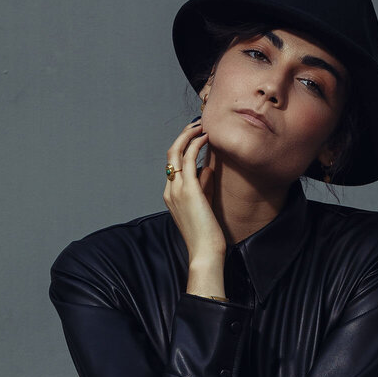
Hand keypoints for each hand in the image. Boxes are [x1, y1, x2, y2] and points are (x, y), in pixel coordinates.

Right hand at [163, 118, 225, 265]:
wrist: (205, 251)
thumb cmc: (206, 233)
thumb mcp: (204, 204)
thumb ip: (204, 186)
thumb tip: (207, 168)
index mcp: (171, 195)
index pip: (173, 165)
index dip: (183, 147)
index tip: (196, 136)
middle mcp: (170, 190)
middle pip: (170, 154)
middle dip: (183, 136)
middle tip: (197, 125)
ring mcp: (177, 190)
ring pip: (176, 152)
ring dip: (189, 135)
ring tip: (202, 126)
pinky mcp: (188, 190)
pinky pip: (188, 159)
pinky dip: (196, 144)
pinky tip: (206, 138)